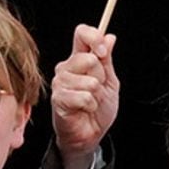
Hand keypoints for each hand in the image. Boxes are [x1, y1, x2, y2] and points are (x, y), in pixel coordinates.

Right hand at [51, 24, 119, 168]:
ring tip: (90, 102)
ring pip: (88, 81)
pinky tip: (84, 110)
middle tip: (96, 89)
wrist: (90, 135)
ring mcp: (59, 84)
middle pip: (87, 58)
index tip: (104, 52)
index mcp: (79, 59)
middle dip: (100, 77)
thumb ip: (107, 60)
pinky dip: (90, 106)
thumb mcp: (110, 81)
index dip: (95, 38)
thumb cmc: (97, 109)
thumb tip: (110, 37)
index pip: (81, 33)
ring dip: (96, 95)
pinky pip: (83, 97)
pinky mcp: (58, 100)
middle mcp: (66, 69)